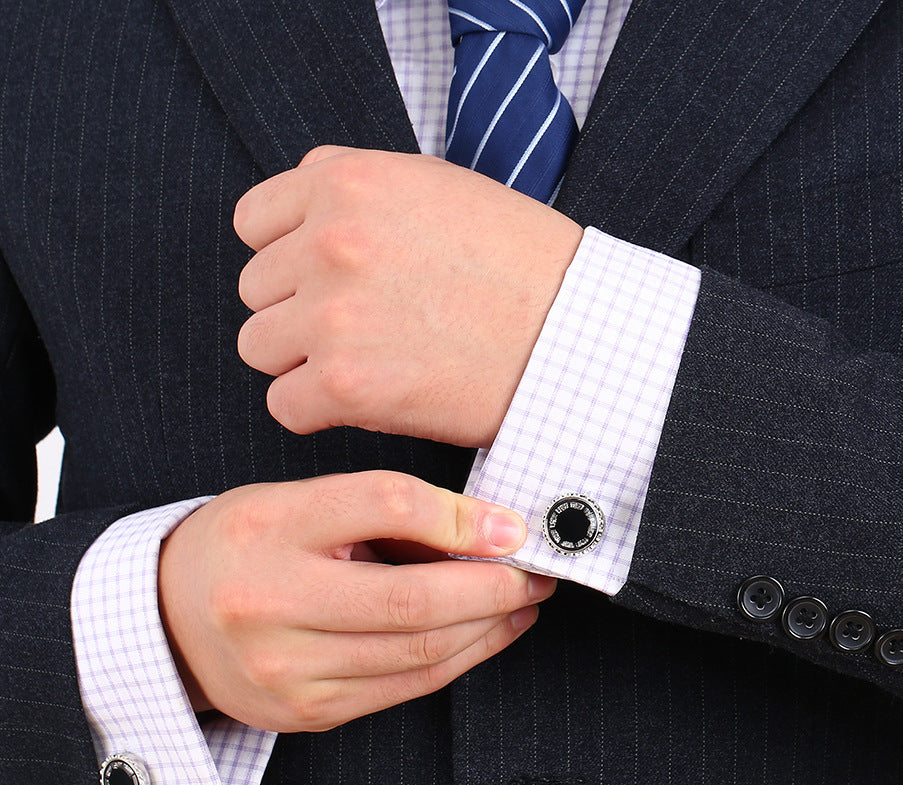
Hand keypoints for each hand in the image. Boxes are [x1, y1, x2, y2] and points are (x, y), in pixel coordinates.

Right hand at [158, 471, 555, 731]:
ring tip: (523, 602)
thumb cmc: (245, 547)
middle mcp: (271, 604)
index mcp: (270, 527)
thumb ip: (381, 508)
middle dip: (495, 587)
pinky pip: (406, 688)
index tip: (513, 526)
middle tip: (537, 573)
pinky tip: (490, 634)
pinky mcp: (308, 712)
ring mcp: (288, 670)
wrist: (168, 622)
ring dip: (490, 627)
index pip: (383, 505)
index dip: (462, 517)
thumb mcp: (297, 503)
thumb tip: (486, 530)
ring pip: (420, 654)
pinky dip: (462, 660)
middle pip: (412, 600)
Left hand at [233, 146, 583, 448]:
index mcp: (347, 182)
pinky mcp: (347, 385)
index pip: (253, 222)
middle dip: (300, 311)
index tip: (328, 282)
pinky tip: (369, 401)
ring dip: (304, 362)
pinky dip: (318, 412)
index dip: (288, 256)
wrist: (576, 335)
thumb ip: (355, 192)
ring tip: (368, 365)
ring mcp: (334, 315)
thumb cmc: (520, 266)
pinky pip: (284, 406)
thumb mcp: (436, 188)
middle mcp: (329, 242)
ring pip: (260, 348)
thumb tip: (295, 219)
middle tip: (364, 329)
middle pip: (257, 290)